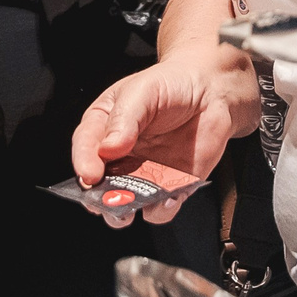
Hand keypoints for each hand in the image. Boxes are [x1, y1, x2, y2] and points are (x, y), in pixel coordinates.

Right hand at [69, 43, 260, 222]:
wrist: (212, 91)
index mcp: (104, 127)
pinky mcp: (171, 186)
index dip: (84, 163)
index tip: (90, 175)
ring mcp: (144, 173)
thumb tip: (109, 147)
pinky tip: (169, 198)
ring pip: (125, 205)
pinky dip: (161, 210)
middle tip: (105, 201)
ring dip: (126, 212)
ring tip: (134, 205)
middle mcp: (119, 156)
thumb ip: (124, 117)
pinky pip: (160, 209)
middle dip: (98, 199)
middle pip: (98, 185)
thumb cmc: (172, 84)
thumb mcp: (142, 90)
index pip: (85, 147)